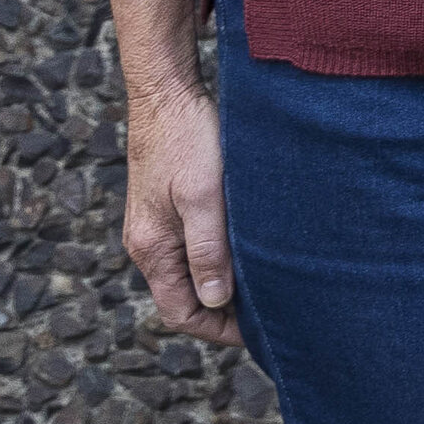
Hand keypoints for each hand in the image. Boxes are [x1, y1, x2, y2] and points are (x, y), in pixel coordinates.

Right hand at [108, 0, 242, 345]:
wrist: (167, 92)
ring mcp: (157, 224)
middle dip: (226, 311)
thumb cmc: (186, 139)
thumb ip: (207, 249)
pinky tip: (253, 247)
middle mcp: (149, 243)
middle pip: (185, 297)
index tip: (261, 331)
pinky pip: (194, 245)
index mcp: (152, 249)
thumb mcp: (202, 196)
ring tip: (270, 284)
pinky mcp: (169, 205)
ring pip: (192, 271)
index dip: (219, 330)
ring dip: (225, 282)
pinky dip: (221, 256)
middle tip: (275, 311)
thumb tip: (216, 301)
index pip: (181, 313)